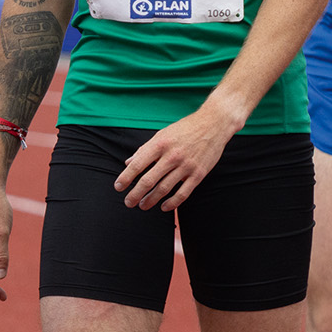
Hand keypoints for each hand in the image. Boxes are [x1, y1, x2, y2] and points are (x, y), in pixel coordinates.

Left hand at [113, 106, 232, 211]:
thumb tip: (129, 163)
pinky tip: (163, 207)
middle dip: (136, 194)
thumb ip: (145, 149)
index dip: (126, 178)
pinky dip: (172, 203)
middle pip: (149, 180)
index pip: (138, 165)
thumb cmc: (184, 129)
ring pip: (164, 188)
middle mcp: (172, 156)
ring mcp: (186, 166)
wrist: (213, 124)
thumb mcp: (162, 134)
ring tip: (142, 205)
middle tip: (128, 202)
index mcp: (160, 144)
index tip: (118, 187)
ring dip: (151, 200)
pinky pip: (183, 193)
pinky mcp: (198, 174)